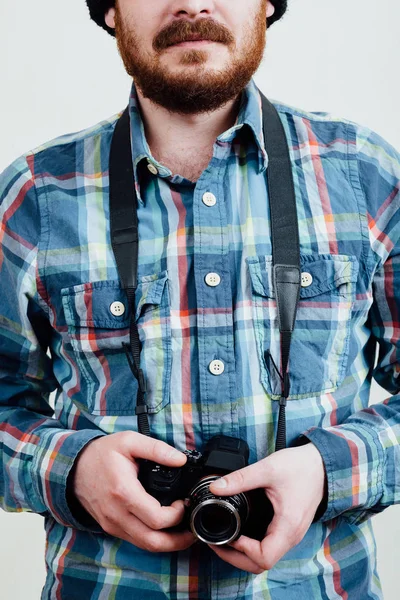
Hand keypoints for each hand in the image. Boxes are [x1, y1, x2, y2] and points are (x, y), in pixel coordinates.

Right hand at [72, 432, 196, 552]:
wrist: (73, 467)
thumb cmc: (101, 453)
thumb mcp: (129, 441)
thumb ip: (157, 449)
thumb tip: (181, 459)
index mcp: (124, 493)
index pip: (157, 519)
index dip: (177, 515)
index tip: (183, 502)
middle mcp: (117, 515)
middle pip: (153, 542)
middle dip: (178, 540)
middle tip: (193, 529)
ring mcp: (113, 524)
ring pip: (145, 545)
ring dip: (168, 543)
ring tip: (184, 532)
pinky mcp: (111, 528)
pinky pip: (136, 540)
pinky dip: (154, 539)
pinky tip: (165, 528)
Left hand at [207, 442, 325, 573]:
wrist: (321, 464)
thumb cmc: (301, 467)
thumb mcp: (268, 469)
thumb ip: (241, 478)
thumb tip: (216, 487)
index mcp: (288, 526)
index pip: (264, 558)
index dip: (242, 551)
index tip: (229, 535)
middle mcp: (291, 537)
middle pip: (261, 564)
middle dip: (236, 558)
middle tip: (216, 542)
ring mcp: (291, 535)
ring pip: (266, 558)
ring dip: (243, 555)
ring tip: (224, 539)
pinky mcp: (289, 530)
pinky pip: (270, 547)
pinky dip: (252, 547)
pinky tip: (240, 534)